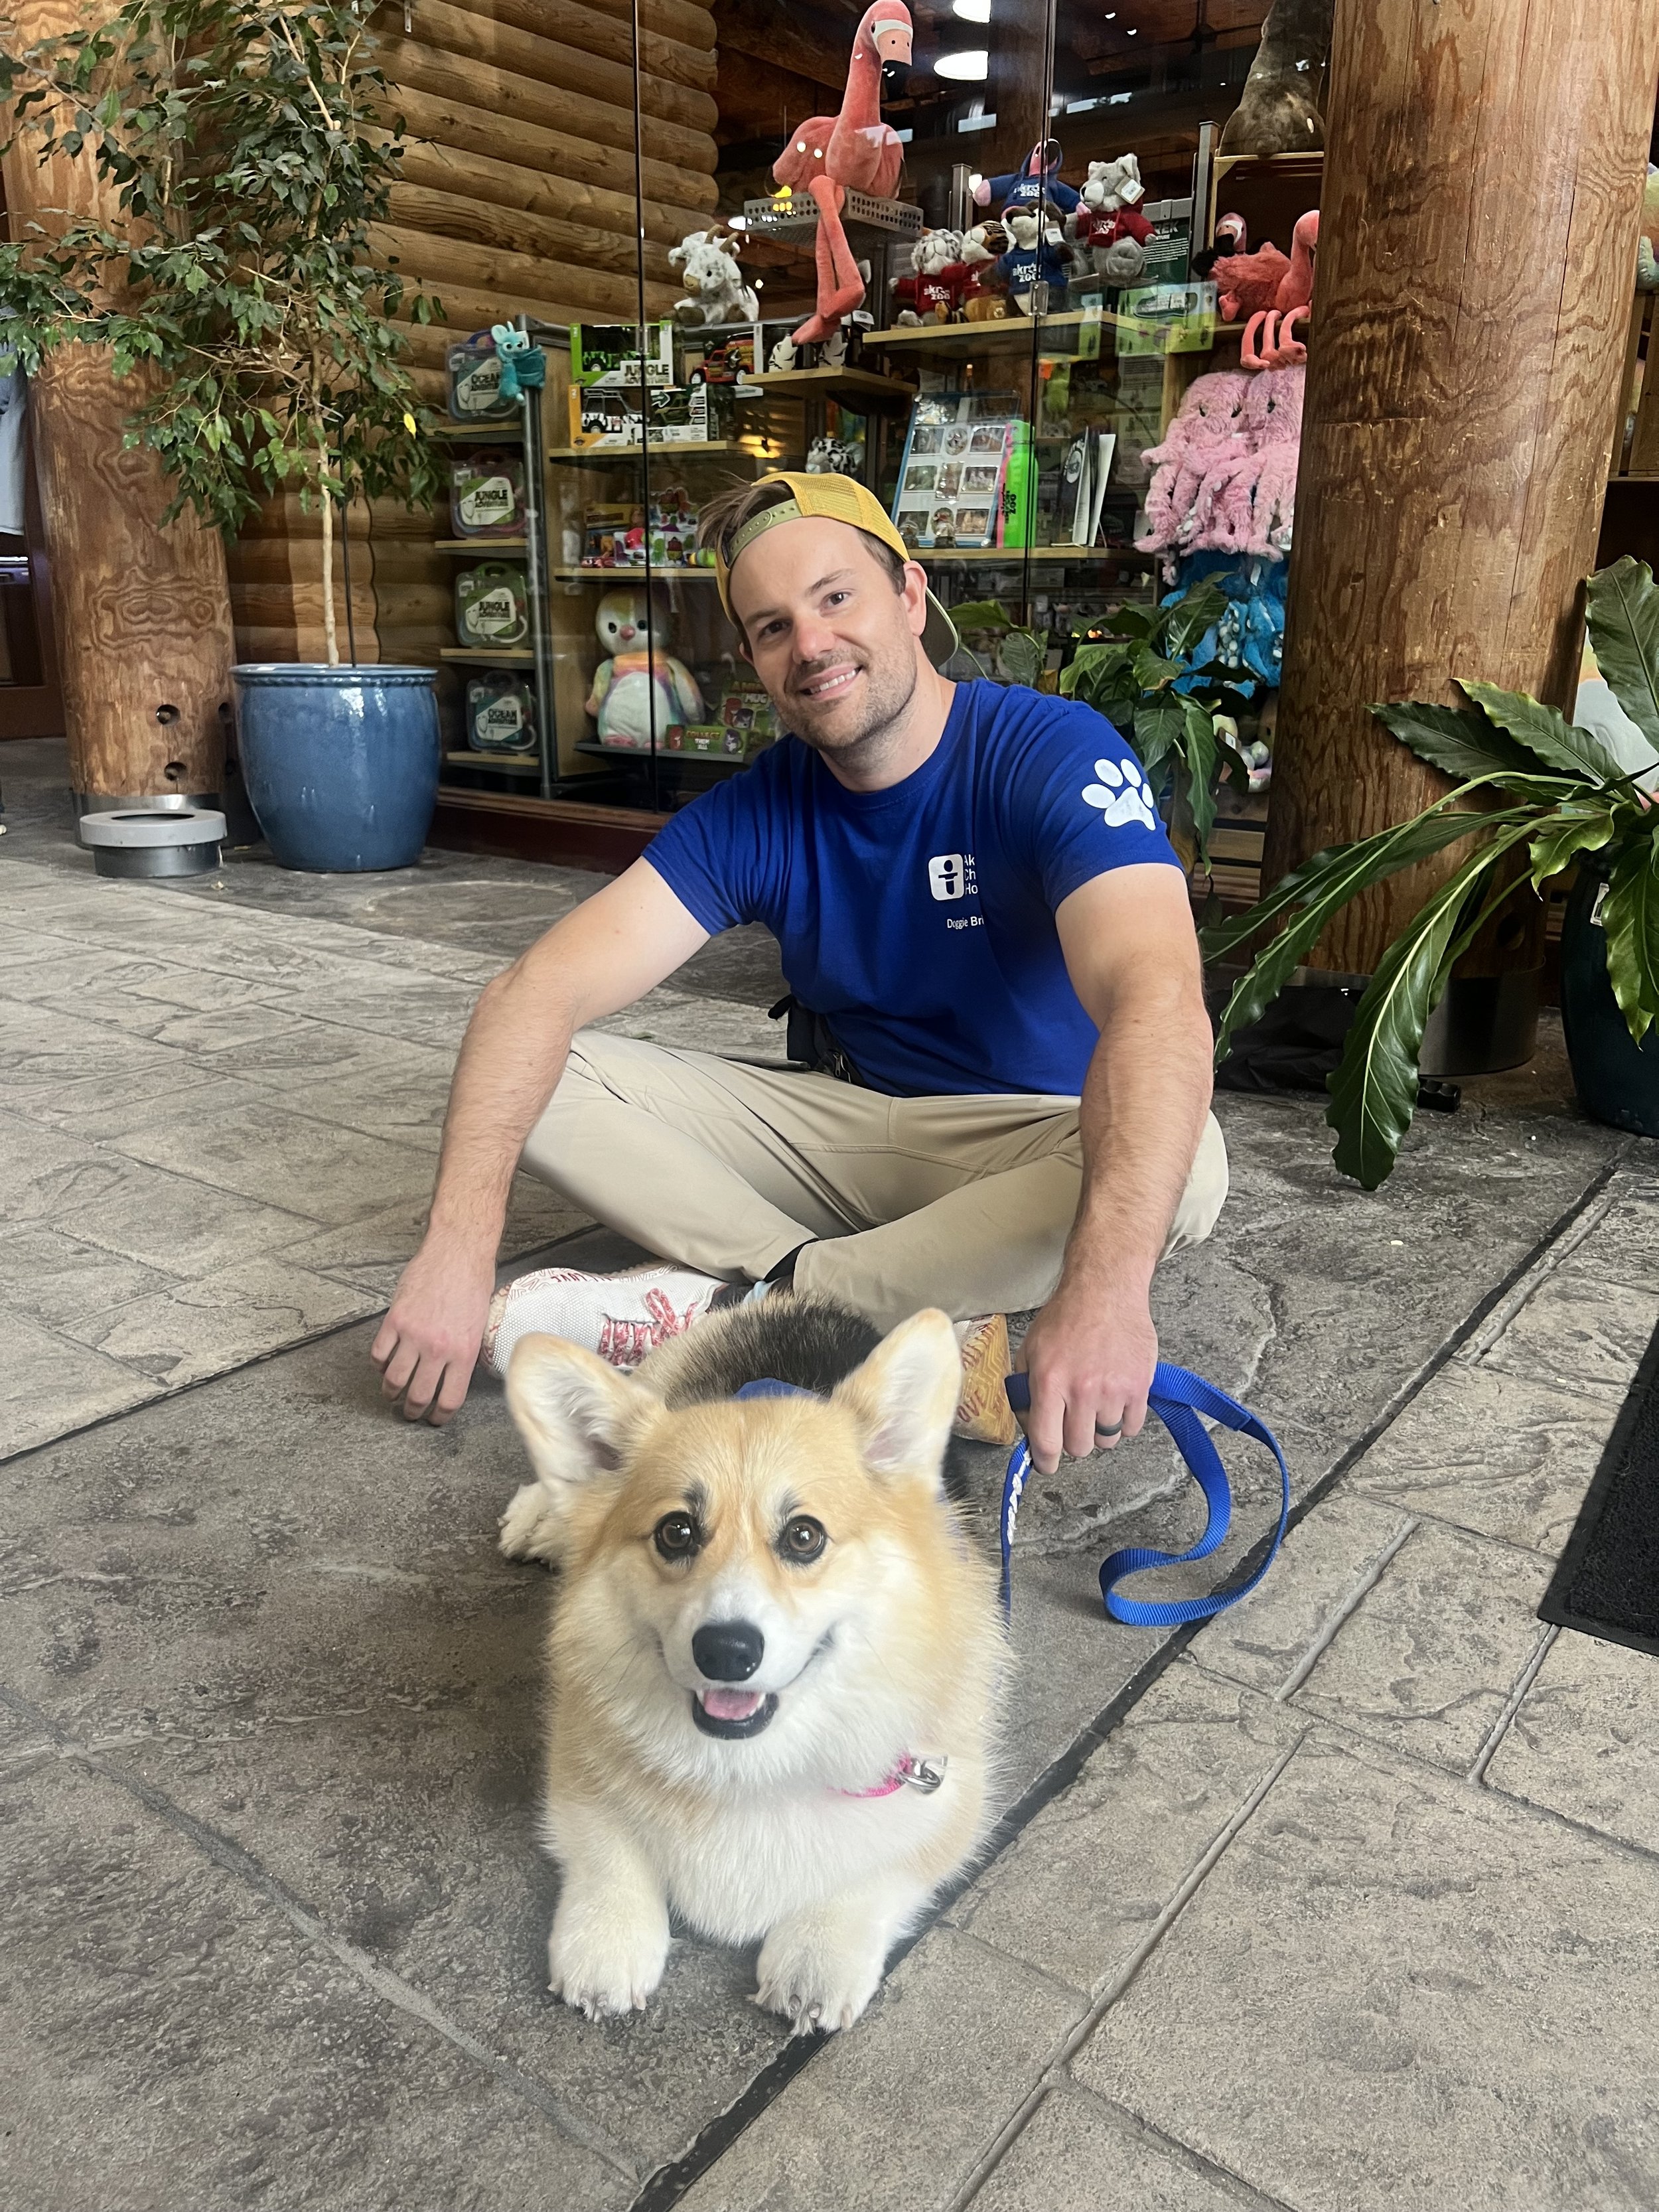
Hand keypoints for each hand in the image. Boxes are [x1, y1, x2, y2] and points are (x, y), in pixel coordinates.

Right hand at [371, 1236, 496, 1424]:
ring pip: (393, 1379)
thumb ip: (464, 1352)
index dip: (439, 1417)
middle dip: (411, 1411)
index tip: (434, 1419)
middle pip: (417, 1396)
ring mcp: (414, 1334)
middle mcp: (438, 1348)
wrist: (458, 1253)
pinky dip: (378, 1363)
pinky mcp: (395, 1319)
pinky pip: (378, 1353)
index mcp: (464, 1353)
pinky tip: (383, 1363)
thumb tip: (453, 1374)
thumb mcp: (478, 1325)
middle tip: (409, 1412)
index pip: (449, 1400)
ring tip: (392, 1392)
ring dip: (390, 1391)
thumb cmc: (473, 1284)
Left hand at [1015, 1275, 1157, 1476]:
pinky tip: (1116, 1401)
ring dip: (1099, 1430)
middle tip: (1073, 1422)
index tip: (1047, 1465)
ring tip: (1095, 1406)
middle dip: (1073, 1440)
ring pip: (1106, 1440)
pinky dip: (1124, 1422)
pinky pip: (1132, 1427)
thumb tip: (1029, 1427)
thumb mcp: (1030, 1350)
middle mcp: (1081, 1391)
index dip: (1046, 1462)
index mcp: (1049, 1382)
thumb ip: (1025, 1390)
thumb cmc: (1065, 1318)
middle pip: (1079, 1447)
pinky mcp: (1140, 1386)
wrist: (1105, 1291)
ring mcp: (1113, 1390)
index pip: (1046, 1442)